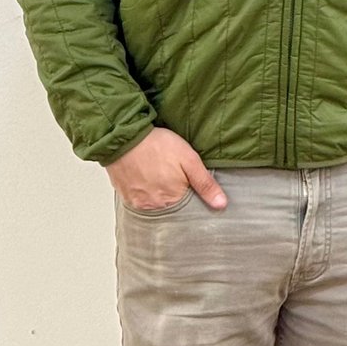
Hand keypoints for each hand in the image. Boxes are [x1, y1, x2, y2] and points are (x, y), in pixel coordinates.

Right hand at [106, 126, 227, 210]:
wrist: (124, 137)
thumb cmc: (157, 145)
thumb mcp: (189, 159)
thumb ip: (205, 183)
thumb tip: (221, 205)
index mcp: (173, 199)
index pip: (188, 208)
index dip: (191, 195)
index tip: (188, 183)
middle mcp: (155, 206)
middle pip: (172, 207)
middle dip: (175, 194)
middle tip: (171, 175)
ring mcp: (139, 203)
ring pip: (156, 204)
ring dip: (160, 194)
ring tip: (159, 175)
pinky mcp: (126, 197)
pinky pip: (141, 200)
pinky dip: (146, 192)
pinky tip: (147, 178)